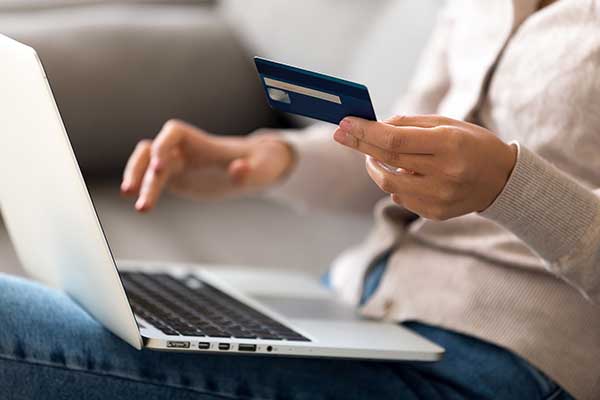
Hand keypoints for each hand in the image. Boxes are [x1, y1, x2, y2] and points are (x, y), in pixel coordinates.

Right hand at [121, 119, 294, 211]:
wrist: (256, 169)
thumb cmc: (260, 164)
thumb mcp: (261, 169)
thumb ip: (250, 171)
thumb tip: (238, 170)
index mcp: (201, 142)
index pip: (174, 132)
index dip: (163, 145)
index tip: (160, 164)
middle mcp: (184, 150)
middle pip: (152, 150)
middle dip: (140, 167)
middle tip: (133, 189)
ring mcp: (178, 164)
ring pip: (146, 166)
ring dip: (137, 181)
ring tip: (137, 205)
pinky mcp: (177, 180)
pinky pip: (152, 181)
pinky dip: (144, 191)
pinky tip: (140, 206)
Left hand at [333, 115, 516, 219]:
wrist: (502, 180)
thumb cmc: (472, 144)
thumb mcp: (448, 123)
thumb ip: (410, 124)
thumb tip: (375, 125)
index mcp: (449, 144)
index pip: (394, 140)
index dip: (365, 132)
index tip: (345, 123)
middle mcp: (445, 173)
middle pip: (387, 161)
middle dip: (360, 146)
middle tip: (342, 134)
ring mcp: (440, 197)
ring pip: (388, 184)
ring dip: (375, 167)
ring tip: (375, 156)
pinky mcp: (436, 213)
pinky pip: (401, 198)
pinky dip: (395, 183)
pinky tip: (404, 173)